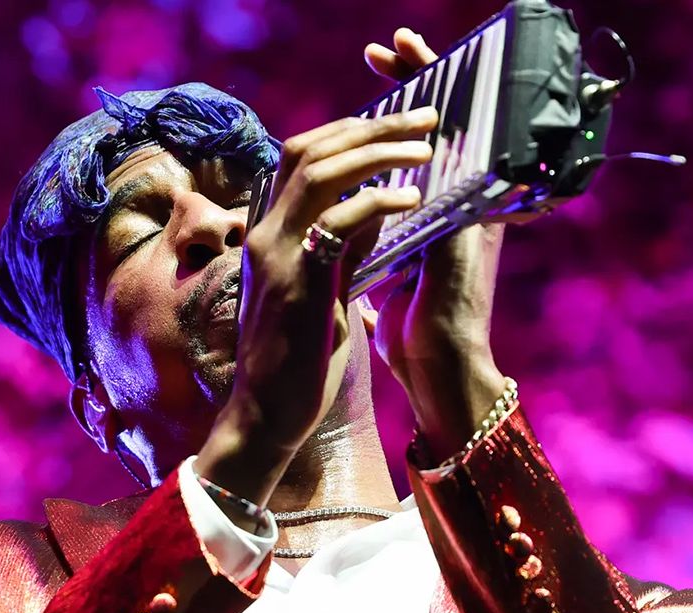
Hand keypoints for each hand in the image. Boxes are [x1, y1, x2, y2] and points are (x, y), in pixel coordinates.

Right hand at [197, 107, 438, 502]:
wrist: (268, 417)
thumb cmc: (298, 362)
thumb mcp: (323, 290)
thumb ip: (341, 248)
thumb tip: (375, 208)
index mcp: (272, 233)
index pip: (303, 156)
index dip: (350, 131)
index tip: (399, 125)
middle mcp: (267, 233)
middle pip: (311, 149)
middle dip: (371, 126)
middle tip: (425, 115)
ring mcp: (277, 254)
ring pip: (321, 171)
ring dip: (378, 150)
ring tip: (425, 144)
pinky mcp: (297, 281)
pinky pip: (337, 221)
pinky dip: (377, 200)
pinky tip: (412, 197)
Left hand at [364, 28, 510, 460]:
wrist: (440, 374)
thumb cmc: (414, 335)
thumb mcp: (388, 278)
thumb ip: (377, 248)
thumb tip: (352, 234)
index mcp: (432, 213)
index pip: (410, 146)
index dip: (394, 108)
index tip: (377, 72)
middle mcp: (454, 206)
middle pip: (439, 125)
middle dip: (414, 79)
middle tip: (391, 45)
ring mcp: (464, 214)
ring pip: (451, 133)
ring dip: (423, 92)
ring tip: (405, 51)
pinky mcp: (463, 231)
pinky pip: (454, 169)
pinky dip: (434, 137)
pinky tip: (417, 104)